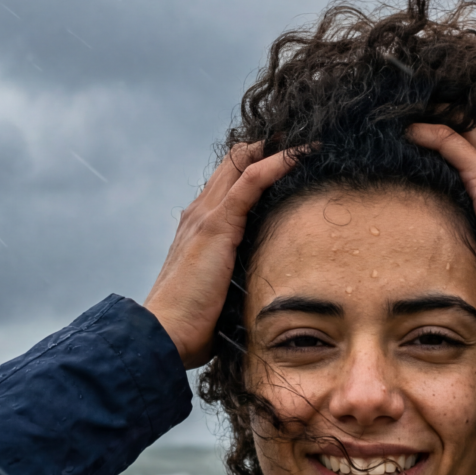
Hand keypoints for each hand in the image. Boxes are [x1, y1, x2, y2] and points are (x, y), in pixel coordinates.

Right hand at [143, 143, 299, 367]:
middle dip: (268, 148)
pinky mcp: (217, 225)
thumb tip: (263, 290)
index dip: (257, 165)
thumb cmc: (191, 324)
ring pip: (242, 164)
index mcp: (199, 227)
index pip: (229, 182)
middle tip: (304, 140)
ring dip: (276, 149)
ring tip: (309, 141)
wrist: (165, 334)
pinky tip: (301, 155)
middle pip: (235, 163)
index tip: (292, 161)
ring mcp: (206, 216)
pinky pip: (251, 181)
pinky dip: (277, 164)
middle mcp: (199, 213)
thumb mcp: (220, 294)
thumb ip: (236, 281)